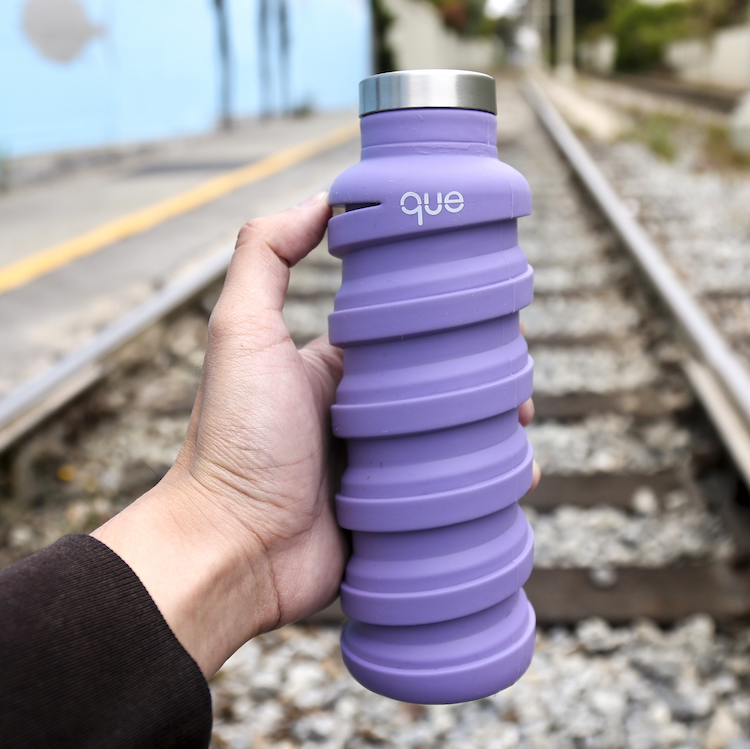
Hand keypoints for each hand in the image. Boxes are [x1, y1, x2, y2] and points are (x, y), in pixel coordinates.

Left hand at [95, 193, 536, 675]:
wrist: (231, 551)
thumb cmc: (231, 441)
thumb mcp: (239, 331)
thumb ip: (265, 254)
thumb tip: (326, 197)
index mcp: (334, 368)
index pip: (409, 328)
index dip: (452, 315)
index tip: (495, 309)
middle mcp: (363, 413)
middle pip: (443, 382)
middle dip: (488, 375)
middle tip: (518, 378)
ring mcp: (382, 468)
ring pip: (456, 438)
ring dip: (495, 428)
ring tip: (519, 428)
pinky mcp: (397, 518)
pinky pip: (452, 495)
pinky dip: (487, 483)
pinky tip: (514, 476)